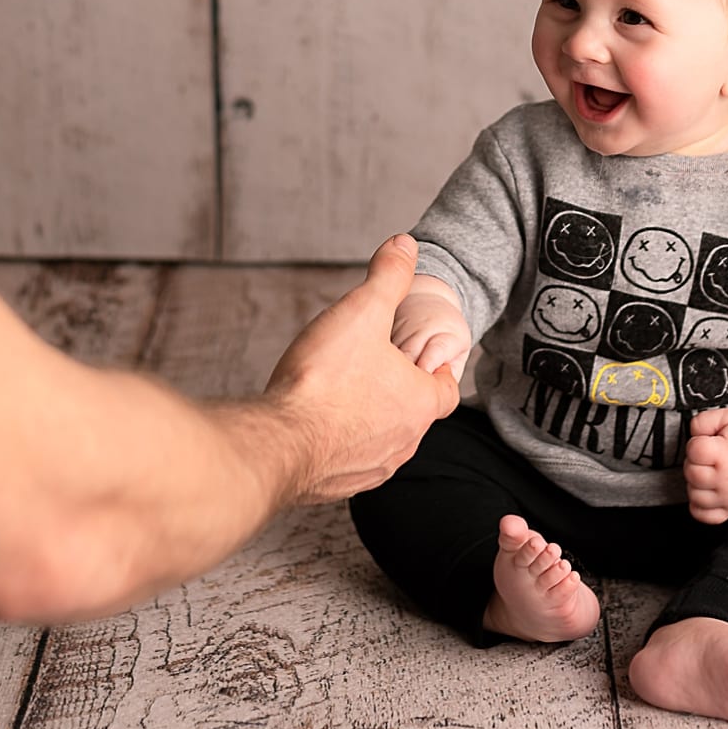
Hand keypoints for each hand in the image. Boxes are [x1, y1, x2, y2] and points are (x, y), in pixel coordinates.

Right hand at [264, 235, 459, 505]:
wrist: (280, 442)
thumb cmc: (325, 380)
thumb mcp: (361, 312)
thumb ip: (387, 277)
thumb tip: (405, 245)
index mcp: (418, 404)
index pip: (447, 389)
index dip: (436, 367)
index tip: (420, 354)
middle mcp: (403, 443)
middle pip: (413, 412)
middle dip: (395, 387)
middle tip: (372, 362)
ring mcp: (372, 468)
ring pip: (382, 438)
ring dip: (368, 416)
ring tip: (341, 389)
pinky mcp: (339, 484)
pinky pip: (349, 459)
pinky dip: (339, 440)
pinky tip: (316, 420)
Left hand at [682, 408, 727, 523]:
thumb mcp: (727, 417)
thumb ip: (702, 421)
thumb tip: (692, 434)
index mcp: (726, 456)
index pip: (694, 451)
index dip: (695, 444)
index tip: (706, 443)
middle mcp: (727, 480)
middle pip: (691, 474)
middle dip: (694, 462)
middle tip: (707, 458)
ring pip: (694, 496)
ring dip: (696, 484)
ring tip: (708, 472)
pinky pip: (704, 515)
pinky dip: (699, 506)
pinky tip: (706, 491)